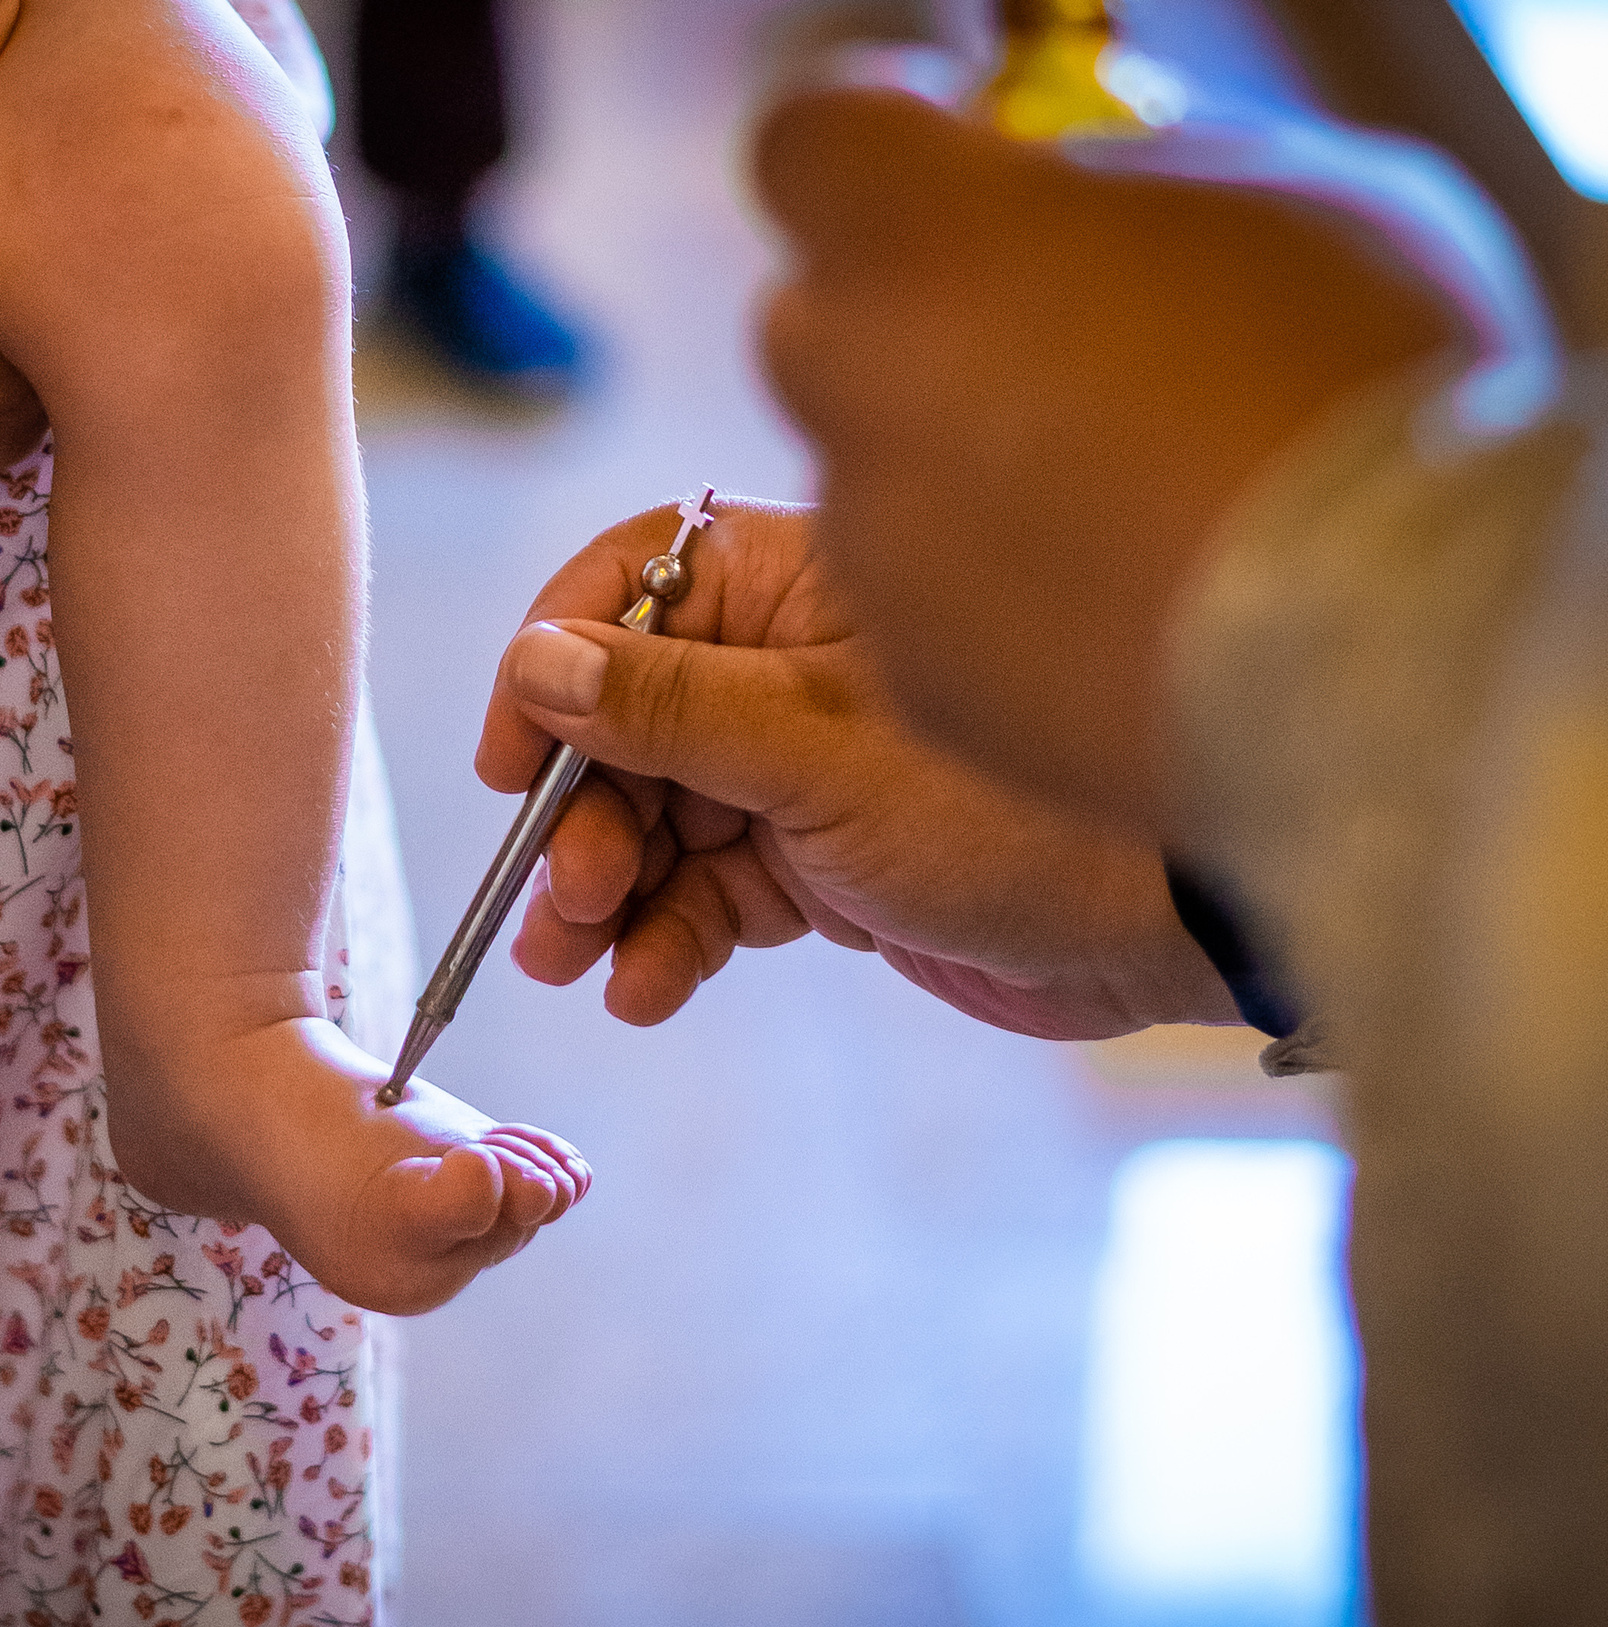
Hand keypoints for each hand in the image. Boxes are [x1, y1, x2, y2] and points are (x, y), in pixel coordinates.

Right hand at [474, 500, 1241, 1038]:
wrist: (1165, 927)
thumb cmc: (1011, 805)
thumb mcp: (816, 753)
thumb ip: (668, 711)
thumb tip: (537, 662)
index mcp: (791, 586)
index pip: (624, 589)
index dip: (552, 668)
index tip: (513, 762)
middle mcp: (785, 666)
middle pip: (624, 722)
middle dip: (581, 815)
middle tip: (569, 898)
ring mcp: (803, 768)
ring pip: (658, 819)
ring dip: (605, 893)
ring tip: (572, 962)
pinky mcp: (825, 863)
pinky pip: (712, 892)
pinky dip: (671, 940)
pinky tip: (648, 989)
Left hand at [756, 89, 1467, 829]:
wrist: (1395, 656)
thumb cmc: (1367, 401)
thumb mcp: (1298, 201)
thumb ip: (1141, 186)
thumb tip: (1086, 207)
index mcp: (928, 236)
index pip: (814, 148)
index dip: (884, 151)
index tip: (955, 167)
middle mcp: (859, 391)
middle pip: (821, 322)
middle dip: (909, 320)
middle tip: (1049, 341)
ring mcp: (875, 548)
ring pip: (873, 478)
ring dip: (957, 470)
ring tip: (1121, 501)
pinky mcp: (915, 678)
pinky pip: (927, 609)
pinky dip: (994, 599)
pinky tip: (1122, 604)